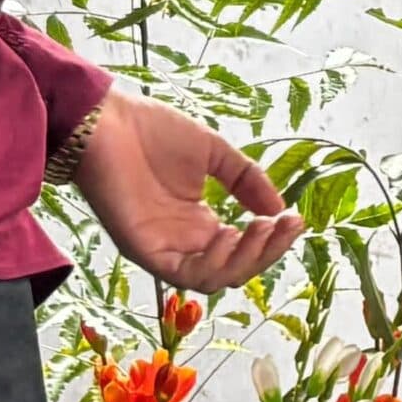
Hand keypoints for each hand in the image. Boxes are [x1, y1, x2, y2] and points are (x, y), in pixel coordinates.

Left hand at [75, 91, 303, 291]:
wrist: (107, 121)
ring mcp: (164, 247)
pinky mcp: (143, 250)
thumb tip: (280, 210)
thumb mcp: (215, 154)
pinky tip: (230, 234)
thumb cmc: (153, 131)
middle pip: (235, 269)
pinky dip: (213, 263)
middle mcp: (184, 241)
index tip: (295, 218)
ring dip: (245, 259)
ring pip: (213, 279)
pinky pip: (183, 273)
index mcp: (199, 222)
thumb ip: (247, 181)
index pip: (244, 249)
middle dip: (268, 251)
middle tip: (285, 224)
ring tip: (261, 226)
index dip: (273, 240)